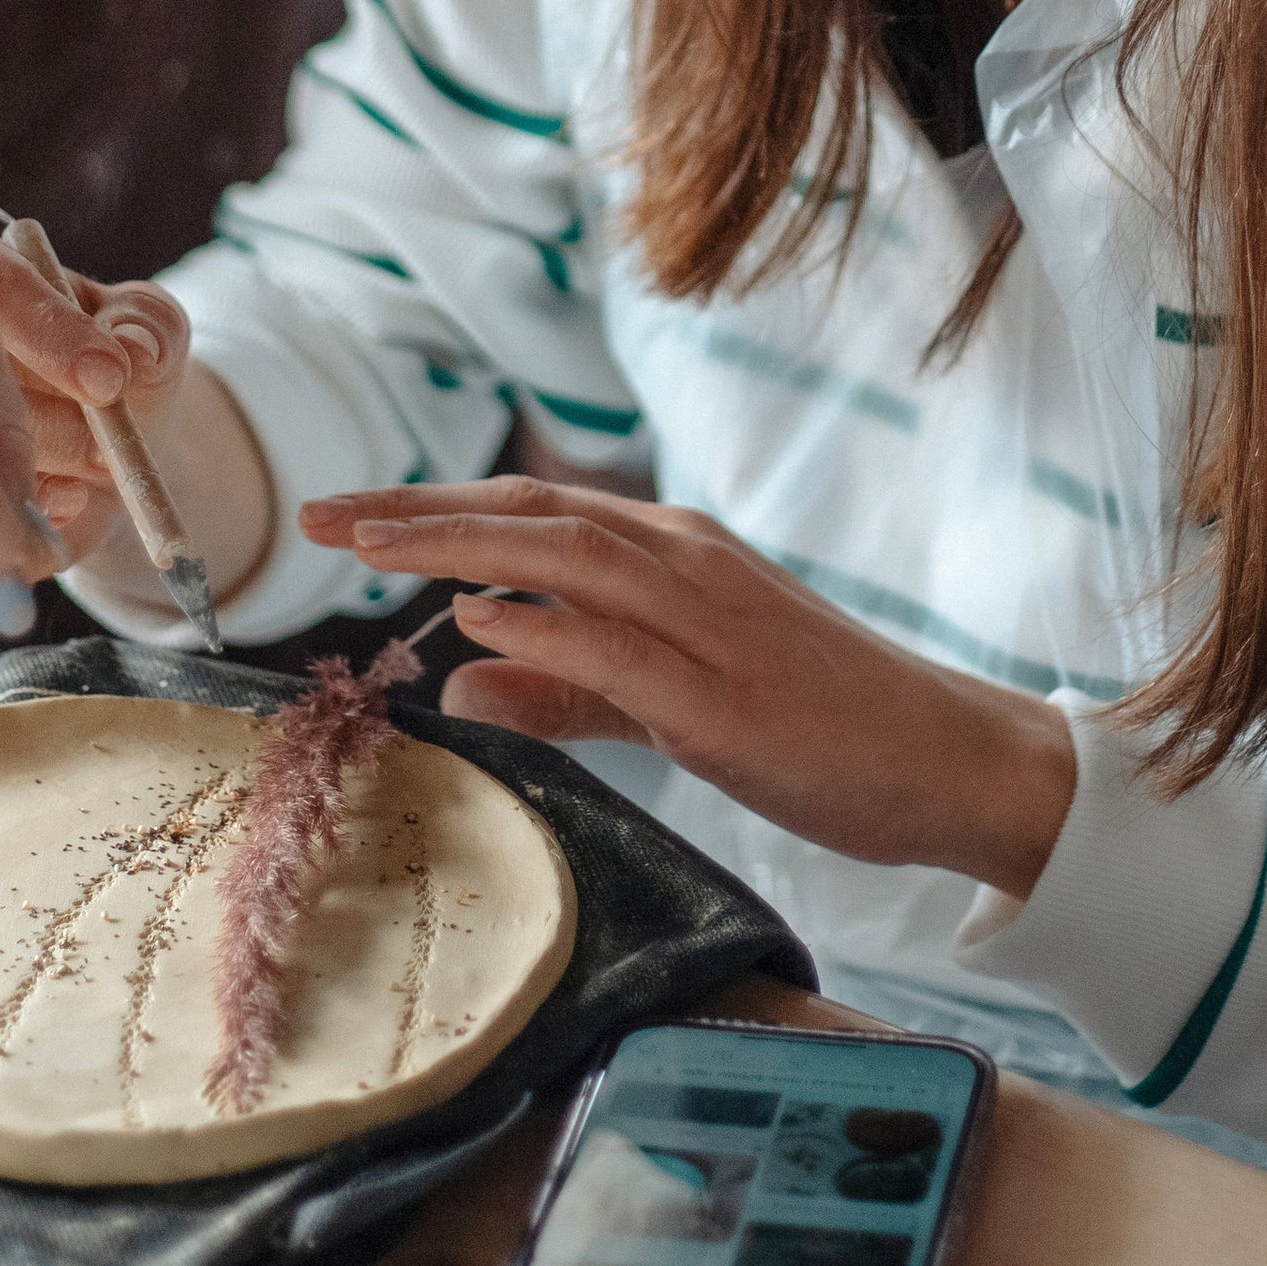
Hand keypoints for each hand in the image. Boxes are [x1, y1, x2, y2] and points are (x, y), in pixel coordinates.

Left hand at [294, 477, 1078, 900]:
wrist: (946, 757)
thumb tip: (465, 668)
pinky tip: (479, 621)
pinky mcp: (727, 696)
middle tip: (320, 517)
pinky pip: (621, 645)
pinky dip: (546, 625)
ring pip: (569, 553)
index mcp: (677, 553)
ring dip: (463, 542)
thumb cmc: (818, 724)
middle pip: (533, 511)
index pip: (533, 510)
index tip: (343, 516)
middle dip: (420, 510)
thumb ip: (571, 687)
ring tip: (372, 547)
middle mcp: (689, 562)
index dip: (432, 508)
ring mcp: (711, 622)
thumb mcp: (673, 700)